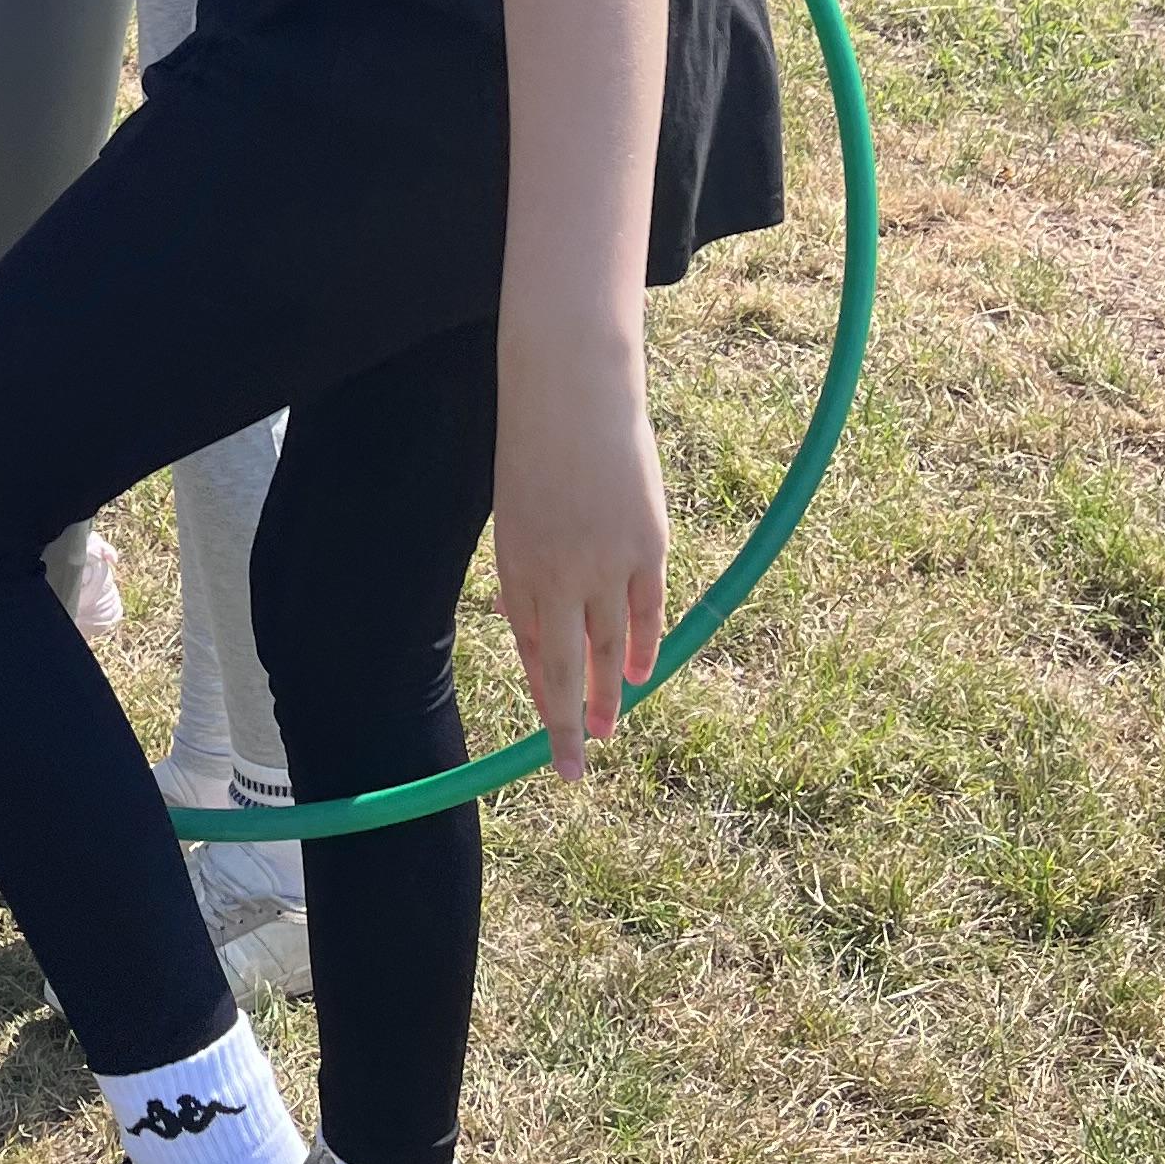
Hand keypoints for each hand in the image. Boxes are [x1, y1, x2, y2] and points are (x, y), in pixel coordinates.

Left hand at [491, 332, 668, 778]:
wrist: (572, 393)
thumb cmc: (537, 448)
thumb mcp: (515, 514)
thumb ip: (525, 569)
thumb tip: (527, 618)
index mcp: (517, 567)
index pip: (531, 650)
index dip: (541, 693)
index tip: (547, 731)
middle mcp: (557, 576)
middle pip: (565, 669)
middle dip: (566, 725)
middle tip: (571, 770)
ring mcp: (605, 565)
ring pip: (611, 649)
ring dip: (610, 694)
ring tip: (608, 729)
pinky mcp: (648, 547)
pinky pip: (648, 613)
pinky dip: (646, 647)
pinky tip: (642, 675)